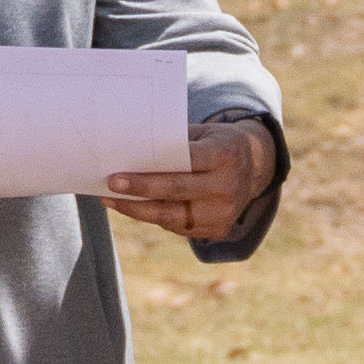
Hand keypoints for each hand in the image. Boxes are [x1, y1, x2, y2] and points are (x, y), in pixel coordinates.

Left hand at [102, 117, 280, 248]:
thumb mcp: (203, 134)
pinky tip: (134, 207)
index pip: (183, 165)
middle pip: (174, 192)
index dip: (148, 173)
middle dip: (137, 192)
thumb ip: (173, 144)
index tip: (115, 175)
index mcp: (225, 155)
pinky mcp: (218, 229)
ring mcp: (224, 212)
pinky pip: (178, 226)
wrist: (255, 167)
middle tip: (108, 187)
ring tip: (112, 200)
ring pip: (171, 216)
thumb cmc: (217, 144)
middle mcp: (228, 186)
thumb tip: (129, 154)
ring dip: (137, 210)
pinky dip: (154, 217)